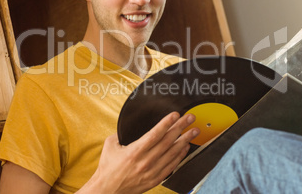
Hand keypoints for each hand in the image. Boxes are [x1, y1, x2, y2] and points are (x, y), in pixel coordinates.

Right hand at [76, 112, 199, 193]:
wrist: (107, 190)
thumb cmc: (108, 168)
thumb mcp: (110, 145)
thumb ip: (119, 134)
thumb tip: (126, 126)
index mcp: (135, 151)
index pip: (155, 134)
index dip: (167, 123)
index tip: (176, 115)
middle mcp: (145, 161)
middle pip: (168, 141)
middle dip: (181, 127)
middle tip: (190, 118)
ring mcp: (152, 171)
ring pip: (172, 153)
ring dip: (185, 140)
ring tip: (194, 131)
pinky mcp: (155, 179)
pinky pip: (171, 166)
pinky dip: (180, 156)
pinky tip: (185, 147)